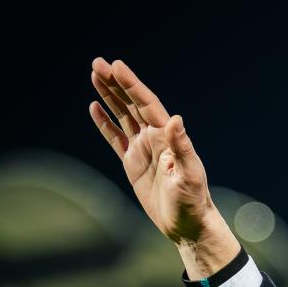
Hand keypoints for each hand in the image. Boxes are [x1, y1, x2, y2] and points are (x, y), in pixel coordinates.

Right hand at [88, 58, 237, 274]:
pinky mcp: (133, 163)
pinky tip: (94, 107)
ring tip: (95, 74)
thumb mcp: (189, 175)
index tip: (116, 66)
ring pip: (122, 116)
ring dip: (109, 96)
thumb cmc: (193, 201)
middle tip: (98, 62)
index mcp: (167, 137)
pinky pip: (115, 138)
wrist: (188, 224)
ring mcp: (142, 149)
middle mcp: (154, 138)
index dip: (131, 85)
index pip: (146, 104)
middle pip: (131, 104)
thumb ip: (182, 147)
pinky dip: (105, 123)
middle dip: (116, 83)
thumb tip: (175, 119)